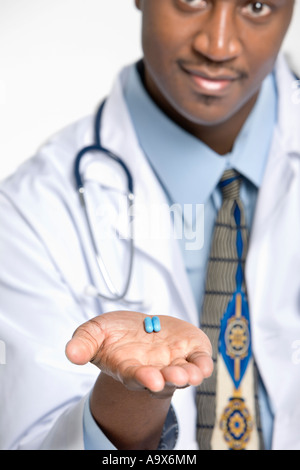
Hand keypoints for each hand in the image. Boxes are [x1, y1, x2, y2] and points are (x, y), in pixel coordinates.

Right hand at [66, 311, 212, 395]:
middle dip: (170, 379)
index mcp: (129, 368)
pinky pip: (200, 360)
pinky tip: (204, 364)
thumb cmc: (116, 334)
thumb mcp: (94, 333)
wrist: (139, 330)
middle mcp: (154, 370)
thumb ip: (83, 343)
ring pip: (185, 373)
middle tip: (176, 377)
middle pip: (164, 379)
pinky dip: (204, 363)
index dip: (143, 379)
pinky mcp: (190, 351)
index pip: (136, 377)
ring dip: (190, 375)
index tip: (151, 380)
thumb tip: (71, 353)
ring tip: (192, 374)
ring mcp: (175, 362)